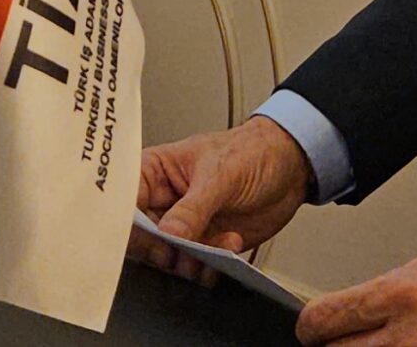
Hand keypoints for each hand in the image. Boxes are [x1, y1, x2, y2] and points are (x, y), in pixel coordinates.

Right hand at [131, 115, 311, 284]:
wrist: (291, 166)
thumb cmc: (251, 150)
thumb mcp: (220, 174)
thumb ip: (193, 207)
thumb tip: (168, 234)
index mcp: (154, 172)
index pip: (125, 203)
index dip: (129, 224)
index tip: (150, 237)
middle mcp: (163, 201)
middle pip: (142, 236)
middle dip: (163, 249)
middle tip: (184, 249)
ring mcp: (183, 224)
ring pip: (167, 255)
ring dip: (189, 260)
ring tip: (215, 247)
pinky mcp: (204, 243)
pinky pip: (195, 264)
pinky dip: (209, 265)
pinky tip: (229, 246)